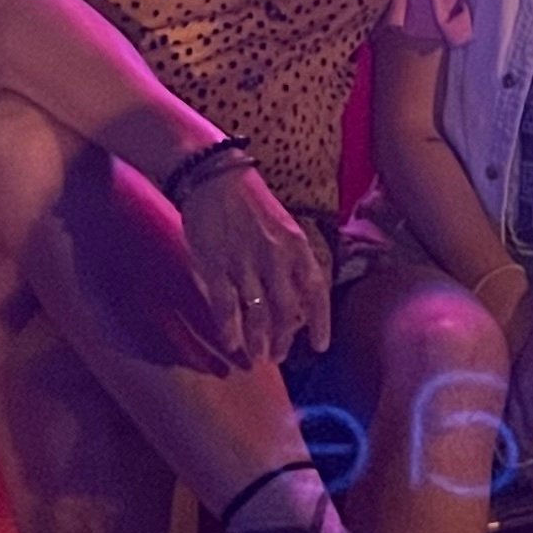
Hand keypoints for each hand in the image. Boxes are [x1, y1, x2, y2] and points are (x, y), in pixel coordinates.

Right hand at [177, 159, 327, 365]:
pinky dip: (230, 330)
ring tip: (257, 356)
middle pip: (286, 310)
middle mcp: (275, 257)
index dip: (320, 322)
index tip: (320, 346)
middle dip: (284, 339)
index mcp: (296, 244)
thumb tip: (296, 295)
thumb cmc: (248, 200)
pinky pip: (227, 308)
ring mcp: (245, 263)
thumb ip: (291, 257)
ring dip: (259, 341)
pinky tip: (231, 344)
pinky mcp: (216, 266)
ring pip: (258, 315)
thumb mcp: (282, 224)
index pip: (316, 291)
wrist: (212, 176)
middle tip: (279, 356)